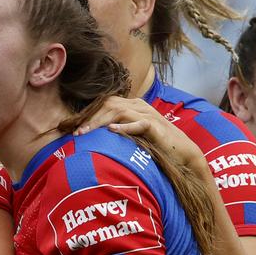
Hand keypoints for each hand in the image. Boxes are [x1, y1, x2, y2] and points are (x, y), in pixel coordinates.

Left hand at [78, 96, 199, 167]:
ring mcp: (148, 114)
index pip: (106, 103)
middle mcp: (139, 106)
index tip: (74, 127)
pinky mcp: (155, 126)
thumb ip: (119, 129)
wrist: (181, 151)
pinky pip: (138, 123)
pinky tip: (112, 130)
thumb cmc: (156, 144)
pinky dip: (125, 127)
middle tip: (76, 132)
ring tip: (86, 133)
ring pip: (119, 112)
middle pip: (109, 104)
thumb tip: (97, 135)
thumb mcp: (133, 134)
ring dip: (100, 122)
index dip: (89, 113)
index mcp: (133, 105)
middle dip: (90, 117)